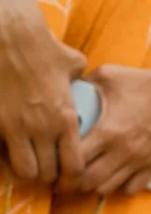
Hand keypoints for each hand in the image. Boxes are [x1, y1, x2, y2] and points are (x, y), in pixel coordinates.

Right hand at [0, 0, 84, 184]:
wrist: (8, 37)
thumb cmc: (42, 47)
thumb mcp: (72, 63)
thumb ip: (78, 79)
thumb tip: (79, 78)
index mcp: (65, 118)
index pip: (75, 165)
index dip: (71, 176)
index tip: (67, 175)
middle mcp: (42, 128)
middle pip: (47, 174)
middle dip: (47, 177)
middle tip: (45, 170)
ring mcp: (14, 127)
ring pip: (22, 171)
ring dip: (24, 170)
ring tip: (25, 162)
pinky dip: (1, 158)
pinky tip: (5, 150)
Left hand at [61, 60, 150, 196]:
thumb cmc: (145, 82)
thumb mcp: (109, 75)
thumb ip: (84, 83)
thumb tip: (66, 89)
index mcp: (107, 131)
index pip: (74, 160)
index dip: (59, 164)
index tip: (54, 162)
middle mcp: (122, 151)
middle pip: (87, 181)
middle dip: (72, 181)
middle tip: (65, 175)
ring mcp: (139, 161)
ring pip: (107, 188)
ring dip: (93, 185)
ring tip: (87, 176)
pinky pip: (131, 189)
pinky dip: (119, 187)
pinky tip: (114, 176)